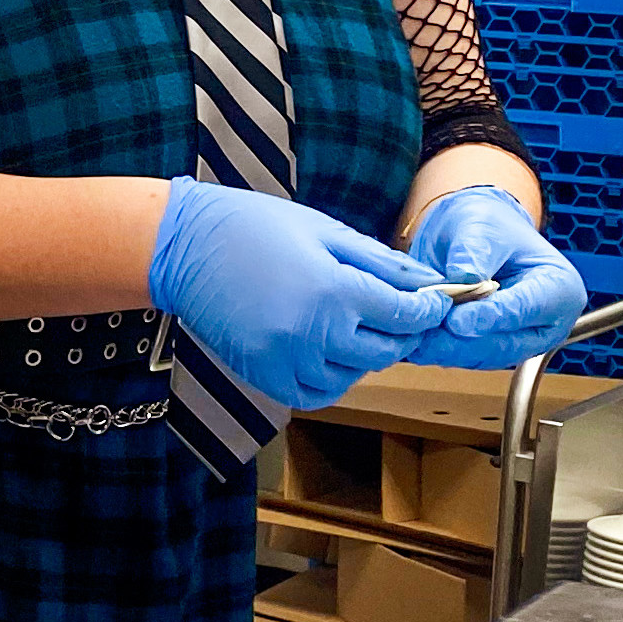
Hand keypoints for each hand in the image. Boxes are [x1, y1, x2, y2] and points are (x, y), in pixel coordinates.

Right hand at [144, 178, 453, 411]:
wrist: (186, 249)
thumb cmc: (254, 228)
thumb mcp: (325, 232)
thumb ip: (380, 262)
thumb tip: (427, 282)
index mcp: (333, 290)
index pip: (405, 314)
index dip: (429, 309)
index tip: (435, 302)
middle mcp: (312, 334)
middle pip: (385, 351)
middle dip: (403, 334)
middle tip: (403, 316)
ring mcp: (286, 360)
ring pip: (353, 375)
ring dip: (365, 356)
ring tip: (356, 326)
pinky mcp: (264, 376)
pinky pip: (316, 393)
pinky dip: (332, 379)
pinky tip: (329, 353)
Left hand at [401, 186, 589, 371]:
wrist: (475, 235)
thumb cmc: (488, 225)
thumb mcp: (481, 226)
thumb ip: (474, 252)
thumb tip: (463, 280)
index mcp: (559, 288)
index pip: (526, 310)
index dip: (490, 318)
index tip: (456, 321)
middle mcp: (545, 323)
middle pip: (504, 343)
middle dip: (461, 341)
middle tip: (423, 334)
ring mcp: (520, 341)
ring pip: (481, 356)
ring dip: (445, 350)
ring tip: (414, 337)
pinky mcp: (493, 350)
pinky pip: (466, 357)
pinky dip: (440, 350)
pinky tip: (416, 341)